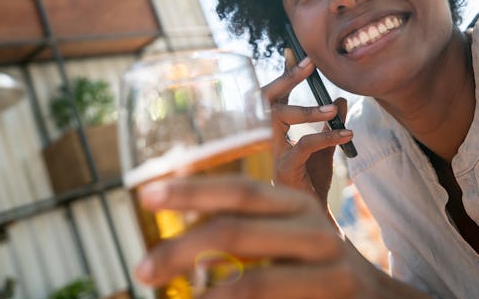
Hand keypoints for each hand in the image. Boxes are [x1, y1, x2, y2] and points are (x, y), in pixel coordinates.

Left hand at [134, 175, 420, 298]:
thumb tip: (180, 244)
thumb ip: (245, 229)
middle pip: (236, 231)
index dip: (192, 190)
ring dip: (207, 296)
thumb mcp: (287, 236)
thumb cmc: (315, 265)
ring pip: (255, 283)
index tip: (145, 195)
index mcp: (296, 204)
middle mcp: (313, 228)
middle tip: (141, 270)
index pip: (240, 191)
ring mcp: (330, 268)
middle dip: (180, 248)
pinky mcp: (336, 297)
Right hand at [261, 51, 352, 202]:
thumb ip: (331, 124)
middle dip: (285, 79)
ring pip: (279, 118)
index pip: (273, 96)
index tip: (294, 52)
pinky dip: (327, 136)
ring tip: (334, 109)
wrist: (313, 216)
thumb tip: (342, 99)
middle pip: (265, 100)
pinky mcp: (282, 168)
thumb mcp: (324, 147)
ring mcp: (269, 153)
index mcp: (272, 130)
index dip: (282, 74)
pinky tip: (347, 135)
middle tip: (310, 64)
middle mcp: (264, 138)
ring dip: (307, 109)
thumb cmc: (311, 180)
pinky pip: (304, 144)